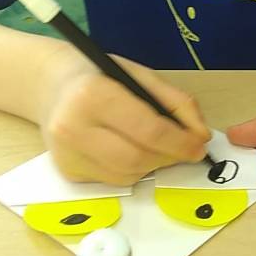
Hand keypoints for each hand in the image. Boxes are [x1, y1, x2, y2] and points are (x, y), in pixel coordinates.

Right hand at [39, 44, 209, 184]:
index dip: (181, 142)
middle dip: (169, 157)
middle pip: (137, 158)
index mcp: (94, 94)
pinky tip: (132, 150)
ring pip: (127, 175)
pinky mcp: (67, 170)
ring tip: (159, 148)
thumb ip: (176, 102)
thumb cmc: (102, 76)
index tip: (200, 146)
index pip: (149, 130)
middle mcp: (74, 126)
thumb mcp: (141, 75)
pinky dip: (133, 170)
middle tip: (185, 150)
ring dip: (153, 166)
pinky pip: (113, 180)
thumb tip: (201, 135)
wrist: (53, 86)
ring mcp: (67, 153)